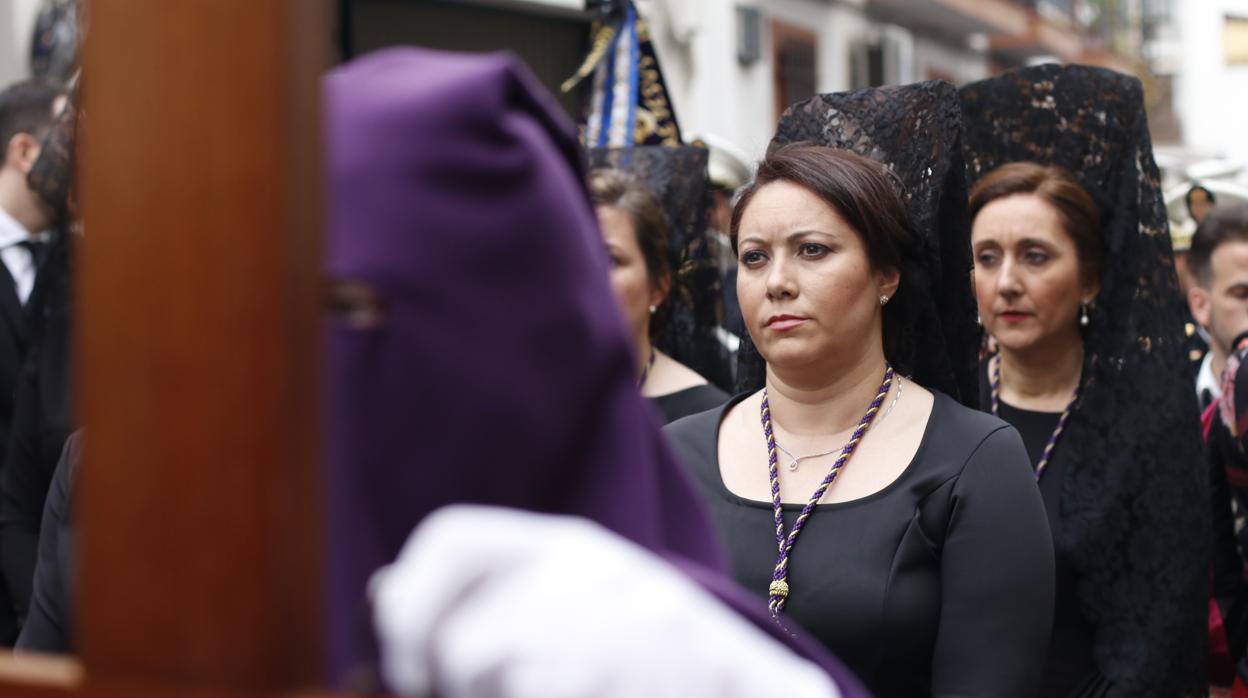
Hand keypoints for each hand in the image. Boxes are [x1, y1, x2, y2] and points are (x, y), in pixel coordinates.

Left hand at [371, 505, 842, 697]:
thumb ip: (489, 590)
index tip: (413, 666)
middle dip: (459, 689)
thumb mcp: (575, 598)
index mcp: (566, 544)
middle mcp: (588, 573)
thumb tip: (384, 589)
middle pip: (459, 643)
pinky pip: (534, 694)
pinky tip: (586, 695)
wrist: (749, 691)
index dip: (408, 604)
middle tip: (489, 692)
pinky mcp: (619, 679)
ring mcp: (614, 632)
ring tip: (557, 689)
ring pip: (492, 680)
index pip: (450, 537)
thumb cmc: (644, 652)